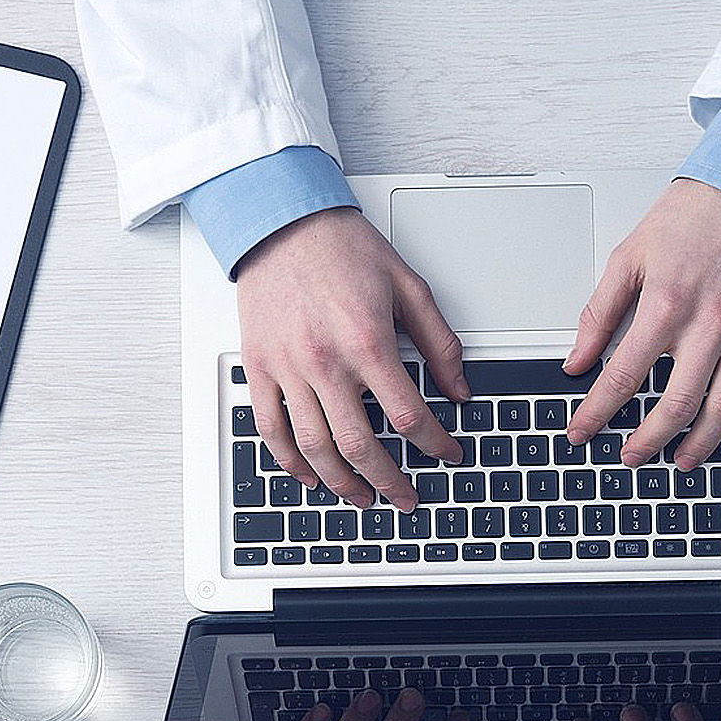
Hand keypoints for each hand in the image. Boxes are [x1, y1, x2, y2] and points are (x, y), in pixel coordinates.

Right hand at [236, 209, 468, 511]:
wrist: (283, 222)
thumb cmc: (343, 248)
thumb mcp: (408, 286)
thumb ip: (439, 342)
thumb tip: (460, 389)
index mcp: (367, 341)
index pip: (409, 415)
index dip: (435, 445)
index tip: (447, 454)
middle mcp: (325, 361)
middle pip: (360, 445)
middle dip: (389, 481)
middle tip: (406, 498)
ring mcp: (287, 368)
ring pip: (314, 448)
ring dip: (342, 483)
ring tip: (363, 498)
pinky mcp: (260, 367)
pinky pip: (270, 430)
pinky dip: (291, 462)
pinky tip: (310, 476)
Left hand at [563, 179, 720, 469]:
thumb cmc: (692, 218)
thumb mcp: (629, 256)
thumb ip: (599, 312)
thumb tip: (577, 359)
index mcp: (665, 304)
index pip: (622, 377)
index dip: (597, 413)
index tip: (582, 432)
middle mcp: (709, 323)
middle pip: (676, 404)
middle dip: (648, 440)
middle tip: (630, 456)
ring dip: (699, 444)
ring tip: (679, 462)